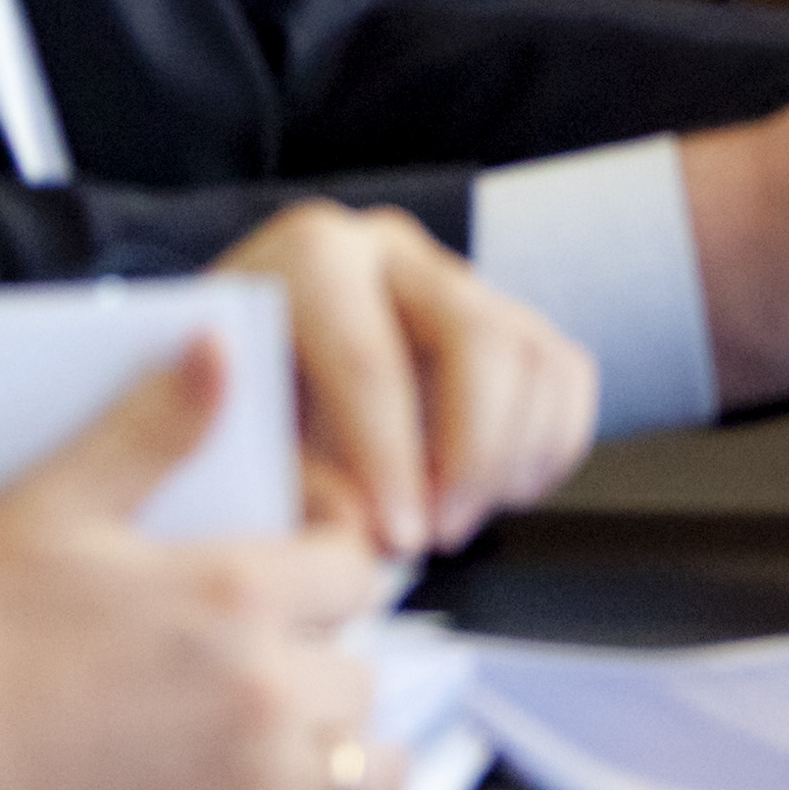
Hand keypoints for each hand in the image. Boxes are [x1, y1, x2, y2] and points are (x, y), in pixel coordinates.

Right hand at [0, 342, 395, 789]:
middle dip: (322, 661)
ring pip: (374, 763)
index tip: (299, 577)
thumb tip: (216, 347)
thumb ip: (152, 429)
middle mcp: (267, 689)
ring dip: (347, 751)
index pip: (358, 566)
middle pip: (365, 668)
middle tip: (264, 666)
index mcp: (237, 593)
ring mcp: (257, 788)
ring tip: (293, 742)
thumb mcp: (49, 507)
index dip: (331, 563)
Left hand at [212, 201, 594, 557]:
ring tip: (455, 520)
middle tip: (438, 533)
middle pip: (480, 339)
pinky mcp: (504, 315)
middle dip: (472, 453)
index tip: (396, 539)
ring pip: (536, 357)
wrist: (236, 378)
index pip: (369, 360)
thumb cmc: (223, 409)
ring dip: (513, 457)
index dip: (389, 461)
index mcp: (313, 258)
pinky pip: (566, 374)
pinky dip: (550, 444)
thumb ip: (285, 481)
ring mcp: (458, 278)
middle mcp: (393, 250)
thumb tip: (361, 524)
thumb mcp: (223, 442)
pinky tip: (497, 492)